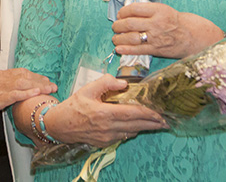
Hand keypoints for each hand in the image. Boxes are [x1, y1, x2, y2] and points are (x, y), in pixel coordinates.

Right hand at [0, 68, 56, 119]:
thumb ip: (1, 84)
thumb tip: (13, 87)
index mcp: (0, 75)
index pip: (22, 73)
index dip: (35, 76)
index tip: (45, 80)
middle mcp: (1, 79)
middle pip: (25, 77)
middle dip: (41, 81)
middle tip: (52, 85)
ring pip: (23, 83)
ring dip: (38, 86)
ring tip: (50, 89)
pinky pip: (14, 94)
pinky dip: (26, 93)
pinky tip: (36, 93)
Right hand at [43, 74, 166, 146]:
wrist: (59, 125)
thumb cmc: (73, 106)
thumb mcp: (88, 89)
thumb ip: (106, 83)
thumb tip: (123, 83)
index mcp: (104, 113)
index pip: (132, 114)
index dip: (148, 114)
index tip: (160, 113)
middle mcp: (107, 128)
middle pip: (136, 126)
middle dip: (152, 124)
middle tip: (166, 121)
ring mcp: (106, 137)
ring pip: (130, 133)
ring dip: (144, 128)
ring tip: (156, 124)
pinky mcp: (103, 143)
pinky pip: (122, 137)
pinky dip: (132, 131)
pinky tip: (137, 127)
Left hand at [111, 2, 223, 58]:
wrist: (192, 36)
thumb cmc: (176, 21)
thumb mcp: (164, 9)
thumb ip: (147, 10)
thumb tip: (128, 13)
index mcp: (158, 10)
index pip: (134, 8)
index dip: (123, 12)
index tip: (120, 14)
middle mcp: (156, 23)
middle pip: (129, 23)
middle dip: (118, 25)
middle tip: (115, 26)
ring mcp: (155, 37)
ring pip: (131, 37)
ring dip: (119, 38)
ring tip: (115, 38)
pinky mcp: (156, 49)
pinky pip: (137, 50)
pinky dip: (126, 50)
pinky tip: (119, 49)